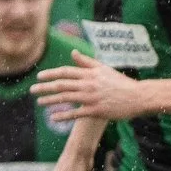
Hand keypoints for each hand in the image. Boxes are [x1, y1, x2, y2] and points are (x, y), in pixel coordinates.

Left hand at [33, 53, 148, 122]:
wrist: (138, 97)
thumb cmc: (121, 83)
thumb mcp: (104, 69)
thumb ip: (87, 62)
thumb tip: (73, 53)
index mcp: (90, 73)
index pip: (66, 72)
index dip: (51, 74)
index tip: (39, 77)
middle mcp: (88, 84)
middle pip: (62, 84)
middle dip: (45, 87)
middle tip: (32, 90)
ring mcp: (92, 98)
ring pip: (66, 98)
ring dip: (50, 100)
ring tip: (39, 102)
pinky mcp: (96, 110)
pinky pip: (76, 113)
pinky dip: (64, 115)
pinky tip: (53, 117)